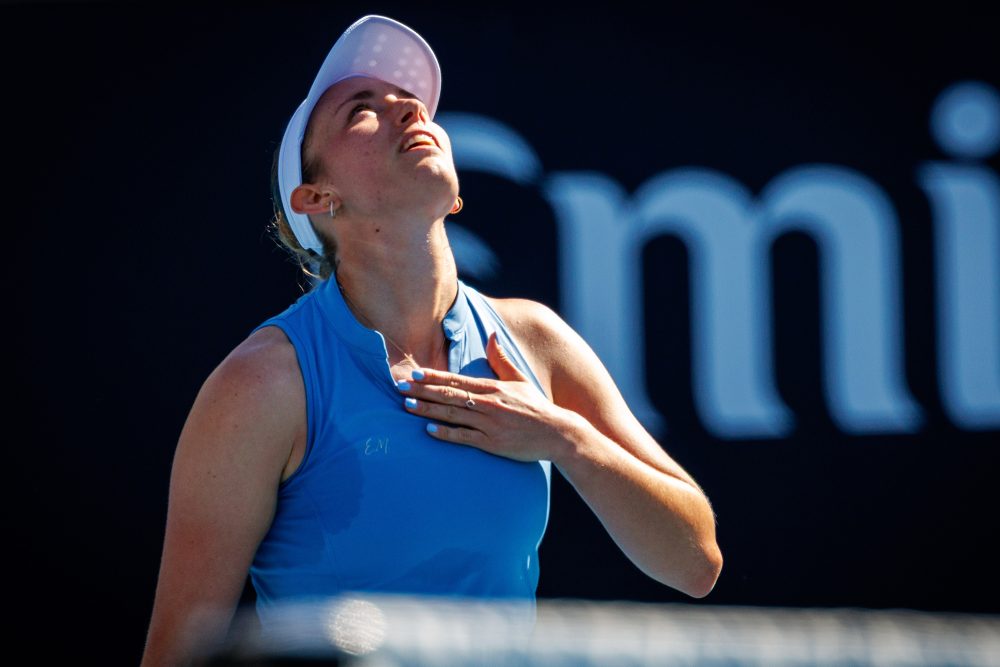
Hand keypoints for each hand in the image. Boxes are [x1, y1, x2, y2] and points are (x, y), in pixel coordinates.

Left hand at [398, 333, 576, 461]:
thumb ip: (501, 359)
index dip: (433, 377)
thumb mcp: (519, 378)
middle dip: (422, 391)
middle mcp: (489, 403)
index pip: (457, 380)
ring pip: (453, 414)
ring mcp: (490, 424)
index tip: (414, 374)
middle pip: (449, 395)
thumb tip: (491, 335)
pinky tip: (429, 430)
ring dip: (428, 410)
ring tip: (407, 406)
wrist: (557, 433)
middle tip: (399, 388)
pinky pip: (465, 437)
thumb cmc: (536, 406)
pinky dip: (446, 433)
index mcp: (493, 388)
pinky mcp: (493, 443)